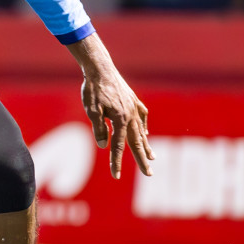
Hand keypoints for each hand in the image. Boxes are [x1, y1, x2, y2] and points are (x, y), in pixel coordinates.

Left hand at [69, 33, 152, 179]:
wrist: (100, 68)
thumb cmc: (93, 89)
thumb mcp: (91, 110)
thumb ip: (98, 128)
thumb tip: (103, 146)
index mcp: (120, 119)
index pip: (118, 146)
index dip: (116, 162)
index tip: (116, 176)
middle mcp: (131, 115)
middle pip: (136, 142)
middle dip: (142, 159)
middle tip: (149, 173)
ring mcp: (133, 107)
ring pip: (141, 130)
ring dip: (146, 145)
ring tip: (152, 157)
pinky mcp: (133, 100)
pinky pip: (142, 116)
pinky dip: (144, 126)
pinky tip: (145, 132)